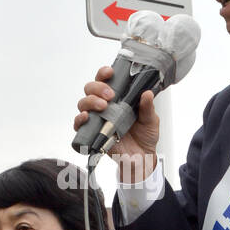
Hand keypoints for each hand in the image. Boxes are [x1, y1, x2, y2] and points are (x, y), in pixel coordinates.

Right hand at [75, 66, 159, 180]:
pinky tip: (86, 117)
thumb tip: (147, 93)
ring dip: (90, 101)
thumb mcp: (151, 119)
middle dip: (97, 88)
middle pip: (90, 89)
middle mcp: (104, 106)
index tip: (109, 72)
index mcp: (117, 98)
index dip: (103, 73)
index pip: (105, 80)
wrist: (142, 157)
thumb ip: (147, 107)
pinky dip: (79, 119)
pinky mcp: (92, 133)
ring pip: (83, 104)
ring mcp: (97, 119)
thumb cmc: (145, 136)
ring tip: (103, 106)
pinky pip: (78, 125)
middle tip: (110, 95)